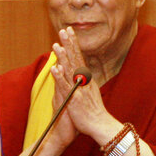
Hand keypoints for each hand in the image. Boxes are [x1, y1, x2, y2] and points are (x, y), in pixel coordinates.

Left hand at [50, 28, 118, 143]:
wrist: (100, 125)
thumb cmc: (94, 111)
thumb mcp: (90, 92)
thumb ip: (85, 81)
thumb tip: (81, 71)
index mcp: (87, 78)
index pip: (79, 57)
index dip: (74, 44)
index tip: (70, 32)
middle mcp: (84, 81)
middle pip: (76, 59)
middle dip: (69, 44)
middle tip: (64, 30)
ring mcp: (80, 89)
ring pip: (70, 70)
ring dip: (63, 57)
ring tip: (56, 45)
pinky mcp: (75, 99)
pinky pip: (66, 86)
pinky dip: (60, 77)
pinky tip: (55, 68)